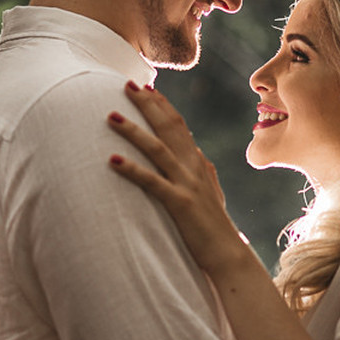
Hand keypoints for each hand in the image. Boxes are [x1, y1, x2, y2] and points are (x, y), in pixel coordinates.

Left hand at [107, 82, 246, 274]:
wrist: (228, 254)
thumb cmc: (216, 227)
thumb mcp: (213, 194)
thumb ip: (206, 173)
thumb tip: (202, 157)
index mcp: (199, 164)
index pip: (180, 126)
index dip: (163, 106)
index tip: (148, 88)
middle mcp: (193, 168)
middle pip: (169, 128)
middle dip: (147, 105)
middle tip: (126, 85)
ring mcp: (187, 185)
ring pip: (157, 149)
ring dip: (133, 130)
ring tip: (110, 116)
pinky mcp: (179, 204)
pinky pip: (152, 182)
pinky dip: (132, 169)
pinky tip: (112, 160)